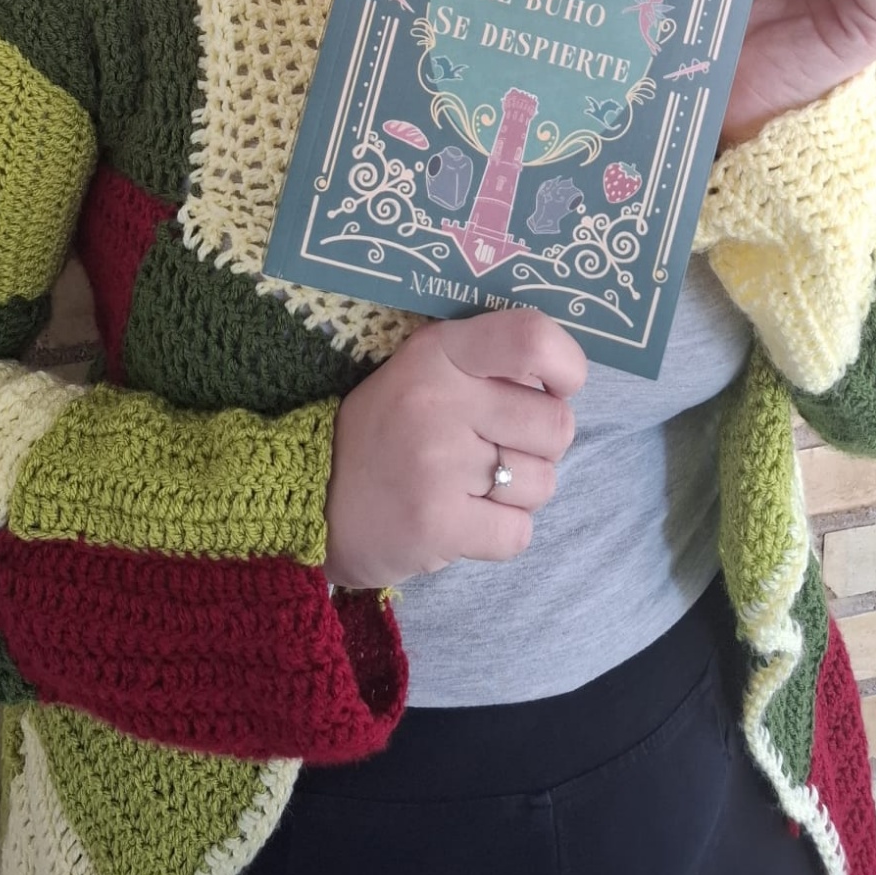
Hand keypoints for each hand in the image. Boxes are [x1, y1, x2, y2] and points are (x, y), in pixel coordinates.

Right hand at [323, 308, 586, 590]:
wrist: (308, 498)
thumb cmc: (386, 431)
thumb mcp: (424, 371)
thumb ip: (488, 363)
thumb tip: (565, 375)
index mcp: (439, 351)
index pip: (531, 339)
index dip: (566, 365)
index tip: (558, 386)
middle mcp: (439, 399)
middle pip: (556, 426)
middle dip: (538, 446)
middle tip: (493, 450)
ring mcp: (437, 463)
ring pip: (542, 484)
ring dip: (516, 494)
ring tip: (466, 487)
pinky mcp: (436, 524)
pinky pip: (517, 534)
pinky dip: (498, 535)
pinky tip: (459, 521)